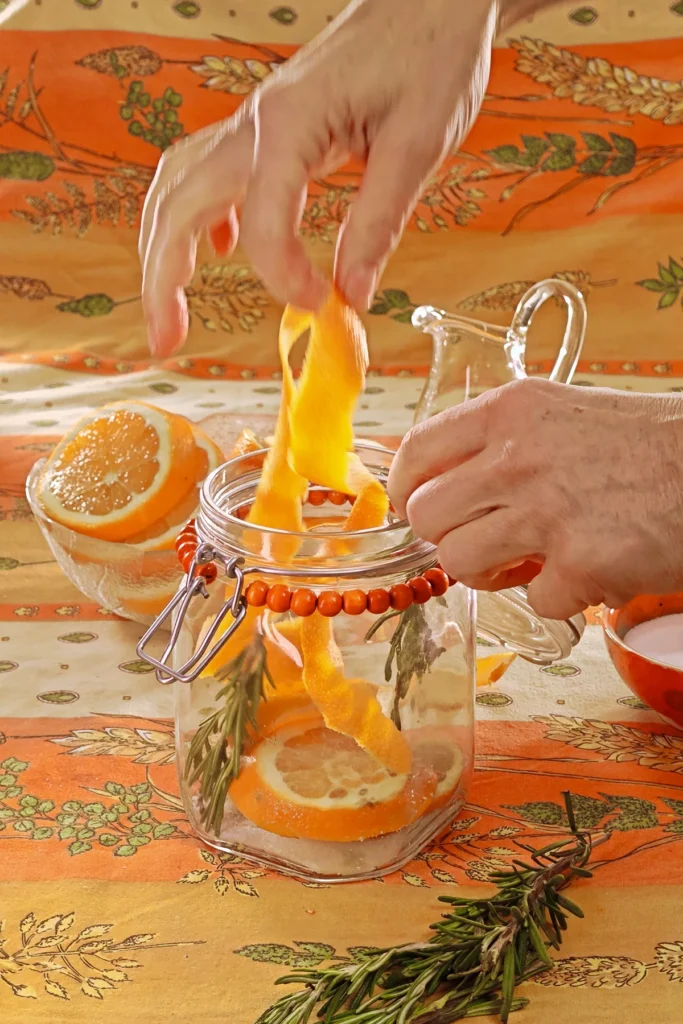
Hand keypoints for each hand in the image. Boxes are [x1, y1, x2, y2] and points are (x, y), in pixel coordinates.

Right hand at [138, 0, 497, 355]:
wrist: (430, 0)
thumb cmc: (430, 52)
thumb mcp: (418, 142)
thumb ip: (378, 221)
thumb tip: (352, 293)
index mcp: (291, 122)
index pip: (261, 221)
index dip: (284, 277)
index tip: (322, 306)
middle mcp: (255, 121)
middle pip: (179, 203)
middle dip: (163, 278)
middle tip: (165, 341)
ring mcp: (253, 123)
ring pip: (178, 187)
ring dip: (163, 249)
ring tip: (168, 308)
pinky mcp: (266, 130)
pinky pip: (207, 174)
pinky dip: (197, 219)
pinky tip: (216, 251)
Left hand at [388, 378, 682, 618]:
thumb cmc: (646, 443)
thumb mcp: (563, 415)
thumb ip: (503, 441)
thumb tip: (442, 481)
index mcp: (511, 410)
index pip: (416, 450)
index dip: (405, 490)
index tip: (413, 508)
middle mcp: (518, 455)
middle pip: (425, 514)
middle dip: (446, 537)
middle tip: (480, 541)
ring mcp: (546, 509)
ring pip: (459, 562)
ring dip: (488, 573)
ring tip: (526, 564)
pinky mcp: (579, 561)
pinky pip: (531, 600)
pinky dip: (557, 597)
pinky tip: (586, 574)